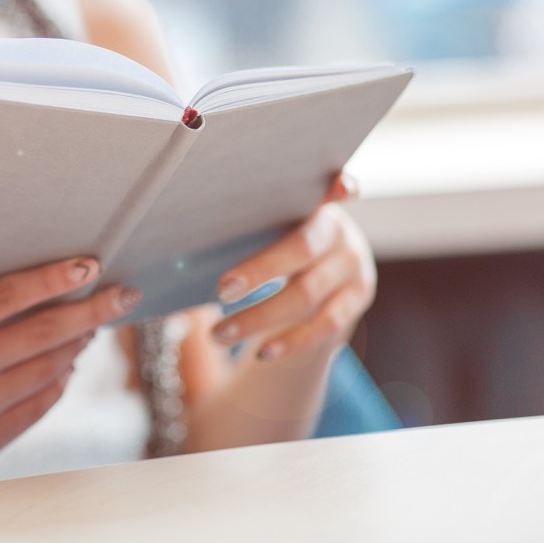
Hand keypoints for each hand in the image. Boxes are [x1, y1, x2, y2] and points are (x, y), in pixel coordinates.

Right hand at [0, 257, 140, 497]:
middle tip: (124, 293)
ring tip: (91, 325)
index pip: (11, 294)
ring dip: (78, 344)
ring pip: (50, 369)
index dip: (55, 278)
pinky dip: (57, 382)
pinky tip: (64, 366)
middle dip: (94, 310)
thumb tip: (33, 294)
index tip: (89, 265)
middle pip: (46, 333)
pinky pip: (38, 405)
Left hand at [210, 173, 374, 360]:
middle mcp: (344, 234)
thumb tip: (187, 235)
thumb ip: (251, 225)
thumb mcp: (272, 229)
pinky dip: (289, 342)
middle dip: (258, 272)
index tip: (323, 195)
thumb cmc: (277, 246)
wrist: (320, 280)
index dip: (331, 189)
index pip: (322, 195)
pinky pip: (323, 327)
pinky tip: (260, 353)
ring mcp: (356, 270)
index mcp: (320, 205)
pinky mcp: (356, 303)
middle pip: (301, 250)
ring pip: (307, 296)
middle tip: (219, 291)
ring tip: (219, 334)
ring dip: (259, 318)